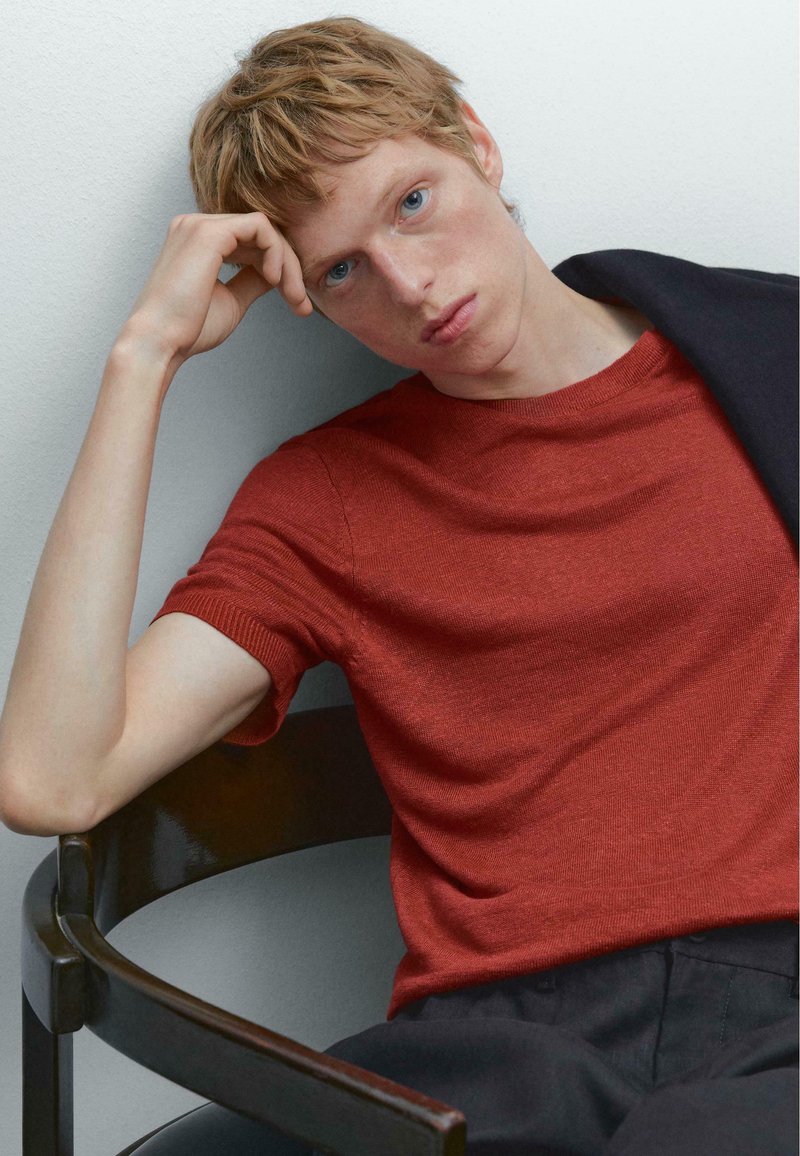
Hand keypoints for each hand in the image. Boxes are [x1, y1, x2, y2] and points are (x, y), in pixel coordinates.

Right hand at [120, 211, 313, 367]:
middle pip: (261, 234)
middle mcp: (196, 226)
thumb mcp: (231, 300)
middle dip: (290, 268)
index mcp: (198, 241)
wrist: (159, 343)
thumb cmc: (187, 330)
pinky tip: (276, 280)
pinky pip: (260, 227)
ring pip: (265, 229)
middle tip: (302, 304)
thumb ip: (252, 281)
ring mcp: (200, 225)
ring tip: (293, 297)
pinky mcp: (210, 232)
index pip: (252, 243)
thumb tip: (275, 273)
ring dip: (287, 263)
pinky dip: (277, 252)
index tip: (298, 304)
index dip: (281, 269)